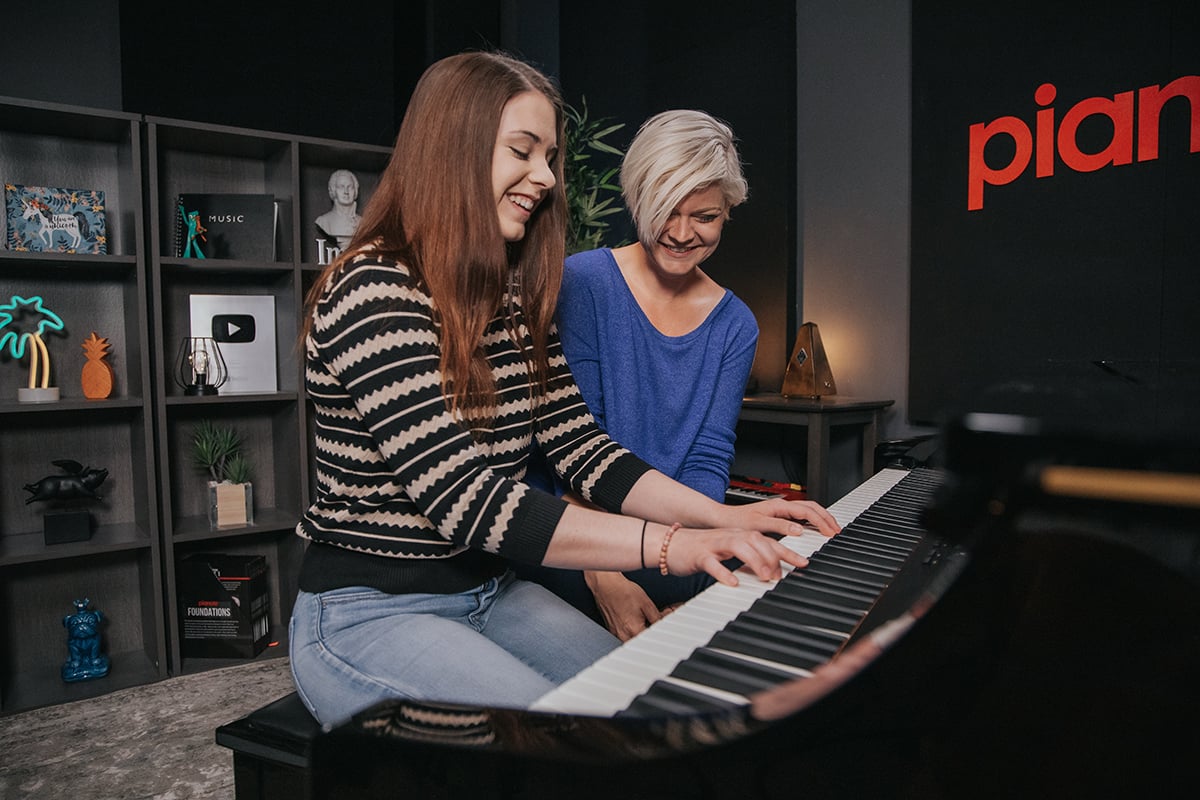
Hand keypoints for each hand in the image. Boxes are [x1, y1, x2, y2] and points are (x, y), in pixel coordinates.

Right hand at [584, 571, 661, 640]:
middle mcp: (624, 636)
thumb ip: (657, 618)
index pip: (654, 638)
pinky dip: (633, 630)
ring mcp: (616, 634)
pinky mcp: (612, 631)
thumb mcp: (646, 603)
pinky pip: (626, 636)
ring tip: (644, 619)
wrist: (606, 585)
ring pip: (635, 640)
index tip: (666, 623)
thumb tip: (665, 622)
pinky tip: (634, 620)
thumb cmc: (623, 591)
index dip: (663, 630)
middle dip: (653, 633)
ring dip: (642, 632)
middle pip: (644, 642)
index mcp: (634, 631)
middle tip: (657, 621)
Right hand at [664, 527, 810, 586]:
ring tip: (764, 576)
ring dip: (754, 561)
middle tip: (780, 575)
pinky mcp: (699, 556)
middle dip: (773, 557)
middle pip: (756, 541)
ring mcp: (714, 545)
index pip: (767, 540)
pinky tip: (732, 582)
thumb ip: (750, 558)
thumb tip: (773, 571)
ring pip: (738, 547)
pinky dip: (723, 572)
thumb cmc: (701, 550)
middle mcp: (729, 537)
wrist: (671, 545)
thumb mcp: (728, 552)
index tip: (803, 563)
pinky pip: (712, 563)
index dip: (787, 551)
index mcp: (738, 535)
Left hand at [719, 497, 840, 539]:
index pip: (807, 511)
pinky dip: (812, 521)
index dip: (821, 522)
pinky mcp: (778, 515)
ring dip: (821, 518)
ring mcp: (780, 509)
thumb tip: (799, 529)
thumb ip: (780, 526)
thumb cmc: (737, 522)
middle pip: (812, 507)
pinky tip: (814, 529)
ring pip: (808, 510)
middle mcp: (781, 505)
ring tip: (830, 529)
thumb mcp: (758, 525)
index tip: (831, 532)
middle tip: (837, 530)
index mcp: (779, 506)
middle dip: (826, 518)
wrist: (723, 520)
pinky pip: (801, 515)